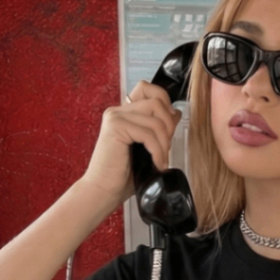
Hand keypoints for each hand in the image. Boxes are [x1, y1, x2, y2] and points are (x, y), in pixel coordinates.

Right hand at [81, 80, 182, 201]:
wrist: (103, 191)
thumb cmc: (123, 175)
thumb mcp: (147, 148)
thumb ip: (158, 129)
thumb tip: (175, 113)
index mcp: (125, 113)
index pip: (148, 89)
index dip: (165, 103)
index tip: (169, 128)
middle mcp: (118, 111)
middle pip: (157, 100)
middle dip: (169, 126)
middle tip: (166, 148)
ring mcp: (116, 117)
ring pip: (156, 118)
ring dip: (164, 143)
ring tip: (161, 161)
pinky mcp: (116, 128)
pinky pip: (149, 133)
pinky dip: (158, 151)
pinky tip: (156, 164)